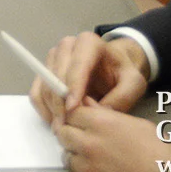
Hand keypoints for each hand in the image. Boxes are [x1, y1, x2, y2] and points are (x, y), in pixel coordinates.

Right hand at [31, 31, 150, 124]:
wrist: (114, 68)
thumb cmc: (122, 73)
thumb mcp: (134, 83)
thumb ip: (122, 96)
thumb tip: (100, 113)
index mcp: (89, 43)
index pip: (77, 65)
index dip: (73, 87)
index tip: (73, 109)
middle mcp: (67, 46)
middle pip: (56, 75)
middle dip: (60, 102)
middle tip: (67, 126)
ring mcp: (54, 57)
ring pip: (44, 85)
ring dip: (51, 108)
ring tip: (63, 128)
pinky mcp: (45, 71)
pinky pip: (36, 92)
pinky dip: (43, 108)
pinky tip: (55, 121)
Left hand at [55, 102, 170, 171]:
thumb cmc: (161, 158)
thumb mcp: (139, 125)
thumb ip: (109, 114)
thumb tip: (91, 106)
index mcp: (102, 124)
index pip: (71, 112)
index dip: (74, 114)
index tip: (76, 116)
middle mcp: (89, 145)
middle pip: (63, 133)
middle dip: (69, 132)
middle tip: (80, 135)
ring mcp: (87, 170)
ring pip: (67, 157)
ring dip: (76, 154)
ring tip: (94, 157)